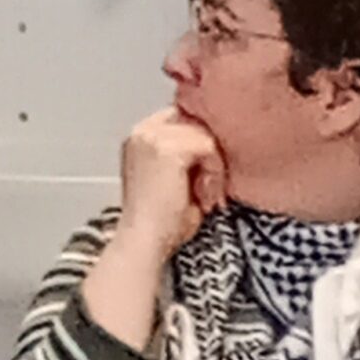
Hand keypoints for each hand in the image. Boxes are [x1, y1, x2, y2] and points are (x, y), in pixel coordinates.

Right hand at [115, 108, 227, 263]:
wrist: (144, 241)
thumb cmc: (161, 222)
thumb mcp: (177, 178)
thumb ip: (190, 155)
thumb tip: (218, 143)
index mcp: (141, 136)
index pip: (183, 117)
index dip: (202, 140)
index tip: (210, 170)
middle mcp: (142, 131)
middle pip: (196, 123)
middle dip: (210, 155)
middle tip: (210, 190)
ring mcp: (152, 137)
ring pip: (205, 135)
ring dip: (214, 166)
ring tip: (206, 196)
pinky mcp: (167, 149)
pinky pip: (208, 147)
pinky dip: (215, 172)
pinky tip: (205, 196)